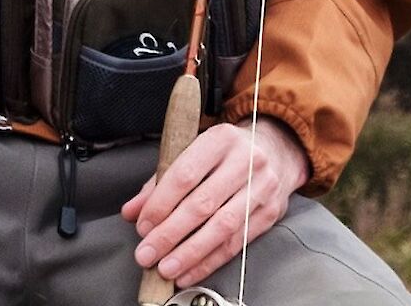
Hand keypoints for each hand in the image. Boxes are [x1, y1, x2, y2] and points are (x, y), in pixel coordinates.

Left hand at [122, 118, 310, 288]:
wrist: (277, 150)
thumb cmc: (226, 153)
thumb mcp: (193, 153)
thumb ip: (160, 182)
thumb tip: (133, 211)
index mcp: (220, 139)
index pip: (185, 175)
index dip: (161, 204)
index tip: (143, 225)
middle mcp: (245, 161)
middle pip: (202, 204)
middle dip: (170, 234)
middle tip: (148, 253)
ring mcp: (262, 188)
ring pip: (222, 227)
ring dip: (190, 253)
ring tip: (167, 268)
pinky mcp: (271, 213)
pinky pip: (237, 243)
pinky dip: (210, 261)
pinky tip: (191, 271)